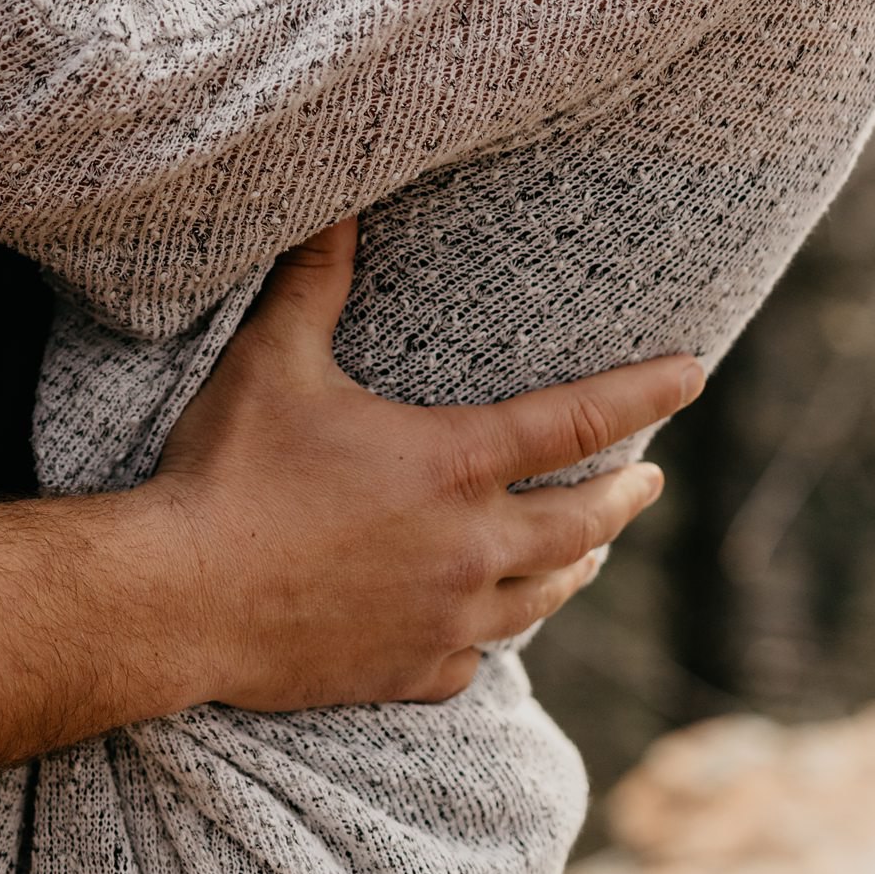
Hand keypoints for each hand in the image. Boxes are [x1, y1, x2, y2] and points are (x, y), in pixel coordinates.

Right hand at [152, 218, 700, 709]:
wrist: (180, 598)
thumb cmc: (230, 470)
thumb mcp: (273, 357)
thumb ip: (316, 276)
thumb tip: (339, 199)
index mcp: (450, 464)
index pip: (576, 420)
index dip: (644, 393)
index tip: (694, 373)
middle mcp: (469, 547)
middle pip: (581, 523)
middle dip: (624, 496)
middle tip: (649, 479)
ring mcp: (445, 619)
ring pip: (543, 596)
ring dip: (575, 566)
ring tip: (589, 552)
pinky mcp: (409, 674)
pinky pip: (477, 658)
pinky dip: (492, 633)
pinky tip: (490, 625)